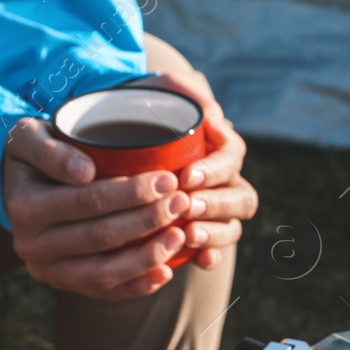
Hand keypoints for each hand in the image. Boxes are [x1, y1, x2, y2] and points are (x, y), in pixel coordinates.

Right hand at [3, 116, 191, 299]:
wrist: (21, 186)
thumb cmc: (36, 154)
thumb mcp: (30, 137)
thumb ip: (51, 151)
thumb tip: (84, 173)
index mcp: (25, 207)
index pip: (87, 201)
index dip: (131, 193)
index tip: (168, 180)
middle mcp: (33, 245)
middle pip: (100, 238)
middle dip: (147, 221)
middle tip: (181, 202)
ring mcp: (49, 270)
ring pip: (104, 273)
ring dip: (147, 256)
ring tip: (181, 235)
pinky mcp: (67, 284)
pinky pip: (105, 292)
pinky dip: (138, 285)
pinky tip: (167, 271)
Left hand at [126, 70, 257, 267]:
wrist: (109, 135)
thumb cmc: (137, 108)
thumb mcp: (159, 89)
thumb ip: (185, 90)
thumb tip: (211, 117)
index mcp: (219, 147)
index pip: (233, 157)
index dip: (216, 169)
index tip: (187, 175)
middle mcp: (222, 181)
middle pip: (240, 198)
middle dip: (216, 204)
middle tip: (187, 206)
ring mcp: (212, 210)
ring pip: (232, 226)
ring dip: (215, 231)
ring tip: (189, 233)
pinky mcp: (194, 232)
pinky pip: (213, 250)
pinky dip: (210, 255)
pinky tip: (199, 259)